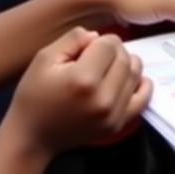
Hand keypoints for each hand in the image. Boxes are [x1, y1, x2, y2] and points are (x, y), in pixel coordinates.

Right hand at [0, 29, 149, 161]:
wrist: (31, 137)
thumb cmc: (34, 96)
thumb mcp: (44, 59)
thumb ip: (73, 38)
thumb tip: (97, 36)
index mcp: (83, 80)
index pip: (110, 44)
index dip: (97, 42)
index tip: (84, 50)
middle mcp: (102, 98)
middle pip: (125, 57)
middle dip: (112, 51)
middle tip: (95, 58)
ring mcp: (112, 115)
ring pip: (135, 73)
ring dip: (125, 65)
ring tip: (106, 69)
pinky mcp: (117, 125)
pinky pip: (143, 99)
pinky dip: (141, 85)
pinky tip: (128, 79)